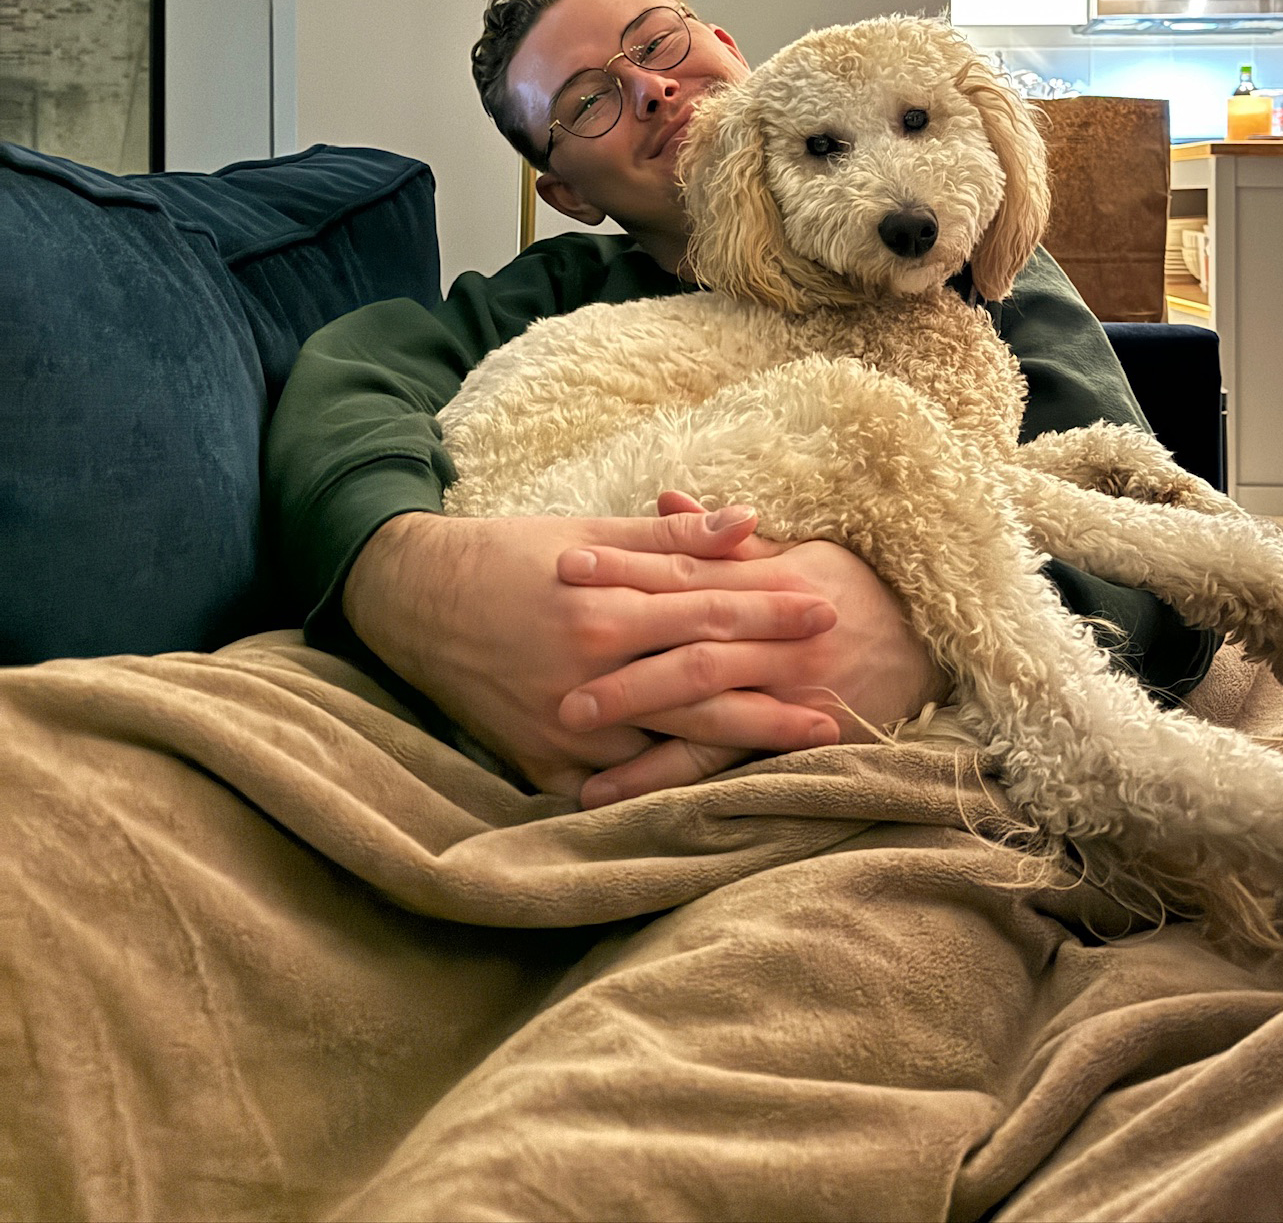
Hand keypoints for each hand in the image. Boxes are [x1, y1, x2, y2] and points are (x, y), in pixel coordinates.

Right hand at [342, 505, 841, 799]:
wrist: (415, 601)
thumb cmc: (509, 555)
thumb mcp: (587, 530)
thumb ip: (671, 536)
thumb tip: (750, 521)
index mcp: (604, 604)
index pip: (708, 608)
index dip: (771, 610)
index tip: (826, 609)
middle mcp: (590, 669)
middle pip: (702, 683)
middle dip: (776, 685)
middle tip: (838, 690)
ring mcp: (565, 726)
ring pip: (670, 743)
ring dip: (742, 744)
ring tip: (803, 743)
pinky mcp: (541, 764)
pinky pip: (616, 787)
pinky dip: (667, 787)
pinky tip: (720, 791)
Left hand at [558, 491, 948, 807]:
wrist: (934, 649)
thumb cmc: (854, 594)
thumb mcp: (799, 553)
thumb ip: (725, 540)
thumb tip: (664, 499)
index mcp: (773, 579)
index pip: (687, 570)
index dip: (627, 567)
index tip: (567, 565)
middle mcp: (779, 633)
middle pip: (686, 634)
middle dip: (618, 642)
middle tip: (552, 647)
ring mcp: (788, 688)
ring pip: (703, 700)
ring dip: (635, 712)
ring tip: (566, 722)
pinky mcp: (795, 736)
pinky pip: (724, 759)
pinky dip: (667, 776)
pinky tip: (614, 789)